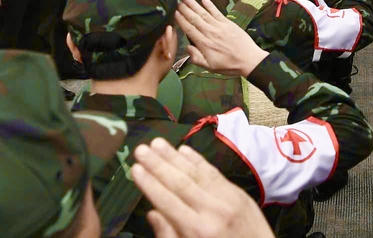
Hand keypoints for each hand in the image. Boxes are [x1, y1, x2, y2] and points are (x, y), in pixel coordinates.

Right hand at [131, 138, 273, 237]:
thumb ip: (169, 235)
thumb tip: (153, 212)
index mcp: (197, 230)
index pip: (168, 201)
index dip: (150, 184)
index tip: (134, 168)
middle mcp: (213, 210)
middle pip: (180, 182)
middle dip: (158, 165)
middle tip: (141, 149)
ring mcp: (228, 199)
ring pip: (197, 173)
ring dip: (175, 156)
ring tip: (157, 143)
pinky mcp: (239, 193)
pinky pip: (214, 172)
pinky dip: (198, 160)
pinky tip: (184, 150)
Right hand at [175, 0, 268, 76]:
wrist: (248, 60)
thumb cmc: (229, 65)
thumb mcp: (210, 67)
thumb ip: (196, 58)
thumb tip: (187, 48)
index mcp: (204, 44)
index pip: (189, 29)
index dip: (181, 20)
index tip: (174, 13)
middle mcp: (210, 32)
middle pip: (195, 19)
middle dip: (185, 10)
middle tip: (177, 2)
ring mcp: (220, 26)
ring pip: (204, 13)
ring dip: (195, 5)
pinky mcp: (228, 23)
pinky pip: (217, 12)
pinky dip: (210, 6)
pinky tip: (204, 0)